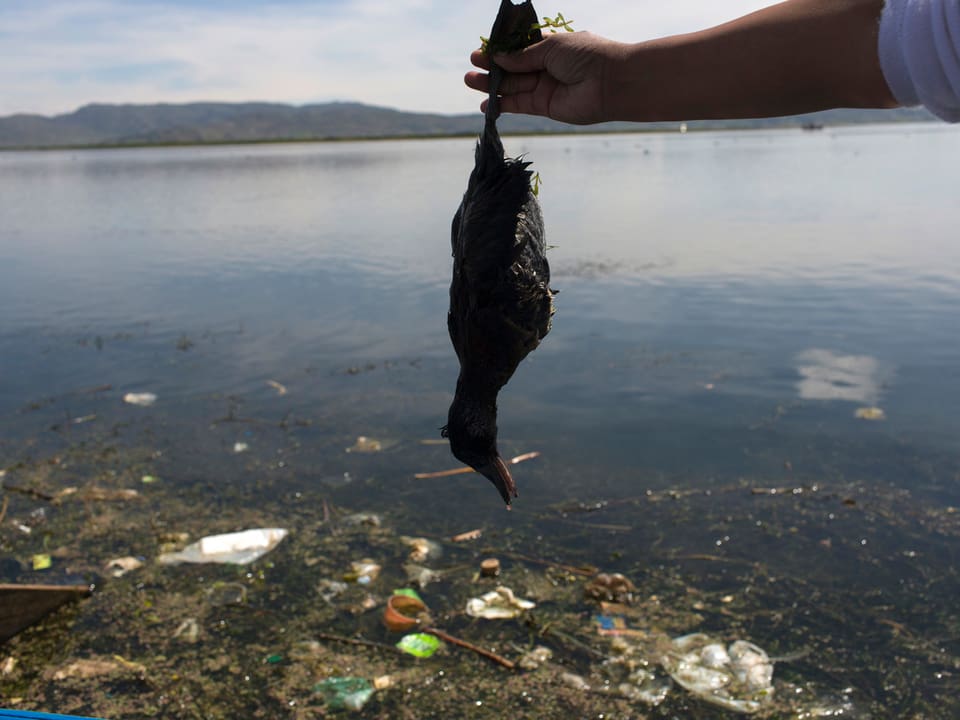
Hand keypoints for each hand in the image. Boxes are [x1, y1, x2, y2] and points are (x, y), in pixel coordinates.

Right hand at [464, 32, 628, 124]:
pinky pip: (519, 105)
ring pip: (513, 86)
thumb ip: (522, 57)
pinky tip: (486, 104)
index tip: (482, 50)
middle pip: (513, 68)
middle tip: (471, 67)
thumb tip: (498, 58)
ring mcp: (545, 87)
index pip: (520, 49)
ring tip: (469, 81)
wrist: (610, 82)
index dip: (501, 50)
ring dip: (492, 86)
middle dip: (492, 68)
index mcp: (550, 47)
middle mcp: (546, 67)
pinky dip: (502, 105)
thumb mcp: (550, 48)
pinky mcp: (545, 106)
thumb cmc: (586, 56)